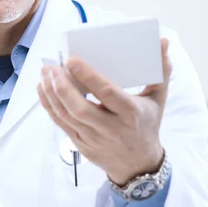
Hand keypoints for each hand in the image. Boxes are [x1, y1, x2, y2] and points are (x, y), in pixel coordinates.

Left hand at [37, 39, 171, 185]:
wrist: (139, 165)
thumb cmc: (147, 124)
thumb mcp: (158, 99)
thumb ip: (161, 70)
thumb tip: (163, 41)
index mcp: (131, 113)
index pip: (106, 93)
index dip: (87, 76)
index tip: (72, 60)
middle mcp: (111, 128)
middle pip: (80, 108)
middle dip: (62, 86)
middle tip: (52, 66)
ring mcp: (93, 139)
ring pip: (66, 116)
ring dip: (52, 93)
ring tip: (45, 73)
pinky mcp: (81, 145)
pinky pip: (60, 124)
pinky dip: (49, 105)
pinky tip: (43, 88)